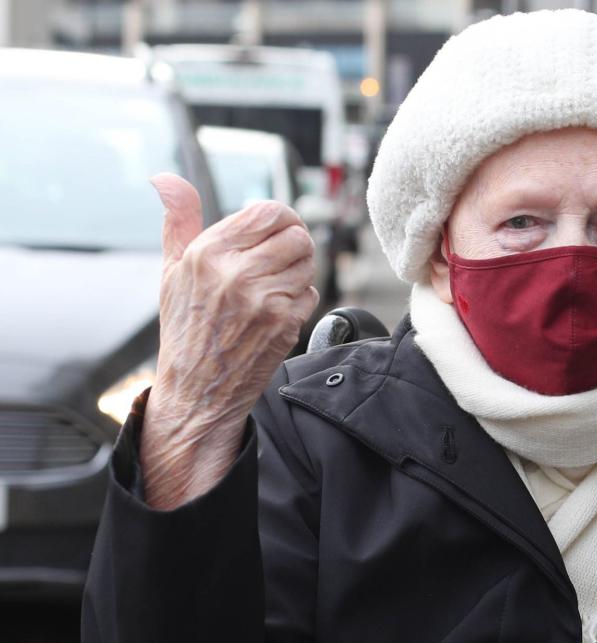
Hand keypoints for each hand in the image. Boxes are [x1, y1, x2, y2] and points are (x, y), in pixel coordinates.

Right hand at [140, 174, 318, 507]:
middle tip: (279, 260)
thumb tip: (165, 178)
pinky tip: (275, 311)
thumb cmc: (185, 328)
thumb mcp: (172, 270)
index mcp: (208, 252)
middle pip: (297, 235)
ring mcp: (263, 299)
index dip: (282, 218)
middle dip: (294, 244)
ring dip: (299, 271)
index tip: (277, 230)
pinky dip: (300, 299)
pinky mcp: (284, 324)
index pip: (268, 212)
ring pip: (308, 263)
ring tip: (274, 286)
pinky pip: (311, 294)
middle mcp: (236, 273)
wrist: (197, 390)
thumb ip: (178, 219)